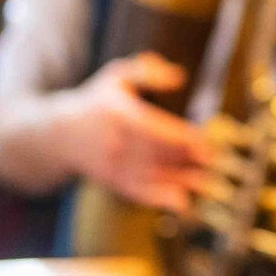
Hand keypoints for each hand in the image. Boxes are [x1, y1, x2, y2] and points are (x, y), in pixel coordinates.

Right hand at [57, 53, 215, 212]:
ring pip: (151, 176)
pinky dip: (161, 199)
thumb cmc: (97, 102)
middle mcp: (114, 142)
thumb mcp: (117, 76)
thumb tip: (178, 76)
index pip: (154, 127)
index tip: (206, 141)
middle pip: (156, 154)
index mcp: (118, 113)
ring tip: (211, 184)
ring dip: (182, 182)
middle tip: (217, 162)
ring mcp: (112, 166)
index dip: (181, 137)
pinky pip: (138, 193)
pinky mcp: (112, 182)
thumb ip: (147, 71)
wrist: (58, 135)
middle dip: (187, 160)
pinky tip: (183, 203)